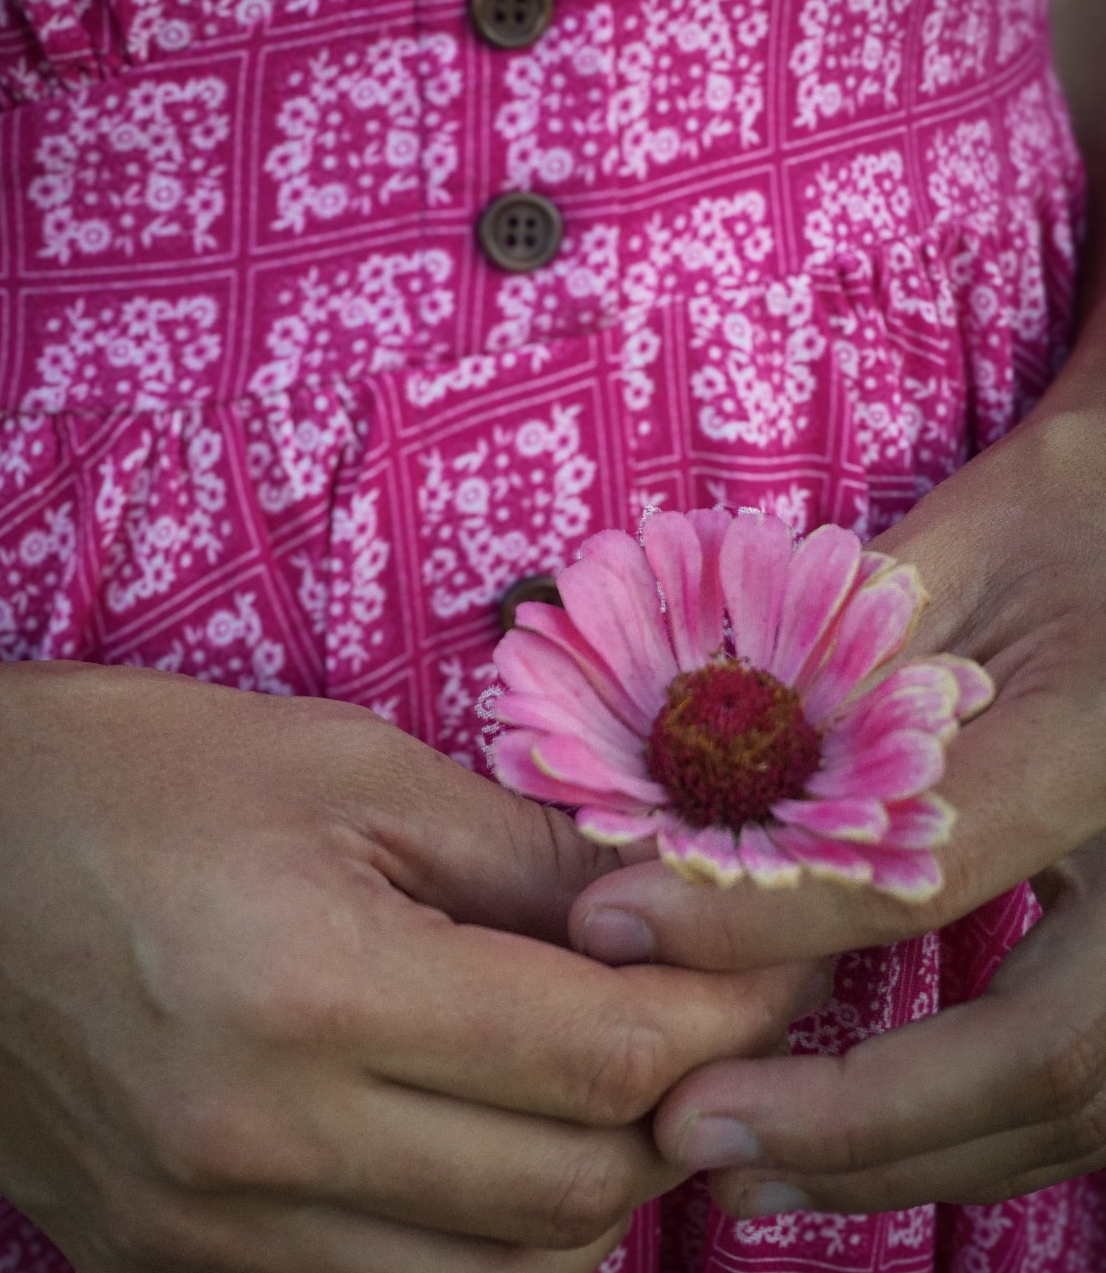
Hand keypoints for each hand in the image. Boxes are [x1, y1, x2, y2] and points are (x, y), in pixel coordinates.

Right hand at [0, 656, 822, 1270]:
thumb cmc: (130, 770)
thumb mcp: (341, 767)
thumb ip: (522, 854)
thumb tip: (674, 905)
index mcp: (313, 989)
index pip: (601, 1054)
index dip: (725, 1008)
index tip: (774, 956)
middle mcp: (264, 1149)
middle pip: (573, 1190)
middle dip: (679, 1102)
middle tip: (707, 1008)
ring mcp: (209, 1235)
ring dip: (592, 1185)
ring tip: (605, 1075)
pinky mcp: (167, 1267)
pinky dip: (477, 1238)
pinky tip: (486, 1142)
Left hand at [567, 397, 1105, 1216]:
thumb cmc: (1078, 507)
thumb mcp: (966, 544)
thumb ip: (844, 666)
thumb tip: (692, 791)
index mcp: (1105, 736)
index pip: (923, 866)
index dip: (761, 918)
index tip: (615, 923)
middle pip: (1047, 1053)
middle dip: (861, 1122)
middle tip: (694, 1134)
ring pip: (1082, 1104)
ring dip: (911, 1157)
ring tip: (753, 1164)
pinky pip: (1093, 1086)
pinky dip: (975, 1132)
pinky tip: (867, 1136)